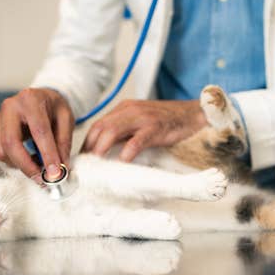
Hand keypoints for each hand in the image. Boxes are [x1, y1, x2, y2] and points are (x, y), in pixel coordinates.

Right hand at [0, 88, 73, 180]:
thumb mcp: (66, 119)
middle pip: (11, 143)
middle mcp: (10, 107)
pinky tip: (30, 160)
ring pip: (3, 150)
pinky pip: (1, 152)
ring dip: (21, 165)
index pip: (39, 131)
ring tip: (40, 167)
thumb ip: (64, 142)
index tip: (55, 173)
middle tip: (42, 179)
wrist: (41, 98)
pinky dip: (15, 161)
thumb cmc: (54, 107)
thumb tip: (62, 167)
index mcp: (31, 100)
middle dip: (27, 165)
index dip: (47, 154)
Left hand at [83, 99, 206, 161]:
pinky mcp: (154, 127)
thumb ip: (124, 133)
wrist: (192, 113)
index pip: (98, 125)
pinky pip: (136, 141)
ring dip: (100, 149)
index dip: (87, 142)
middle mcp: (129, 110)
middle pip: (100, 128)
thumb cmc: (166, 121)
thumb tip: (107, 151)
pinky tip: (121, 162)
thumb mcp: (139, 123)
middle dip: (89, 147)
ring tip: (95, 165)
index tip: (83, 158)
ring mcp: (141, 118)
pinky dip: (126, 152)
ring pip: (112, 132)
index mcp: (123, 109)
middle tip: (85, 165)